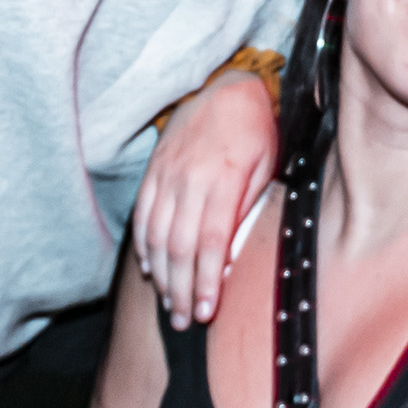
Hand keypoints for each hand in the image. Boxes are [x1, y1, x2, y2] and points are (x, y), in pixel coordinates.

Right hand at [134, 67, 281, 323]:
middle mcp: (189, 179)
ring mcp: (166, 175)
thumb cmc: (256, 131)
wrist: (225, 87)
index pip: (211, 242)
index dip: (207, 281)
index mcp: (224, 179)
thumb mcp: (265, 168)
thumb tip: (230, 258)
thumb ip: (246, 211)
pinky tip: (150, 270)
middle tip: (185, 321)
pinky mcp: (153, 171)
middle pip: (179, 247)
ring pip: (156, 236)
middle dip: (182, 290)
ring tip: (170, 305)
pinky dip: (143, 247)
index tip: (208, 312)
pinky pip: (142, 215)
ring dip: (162, 277)